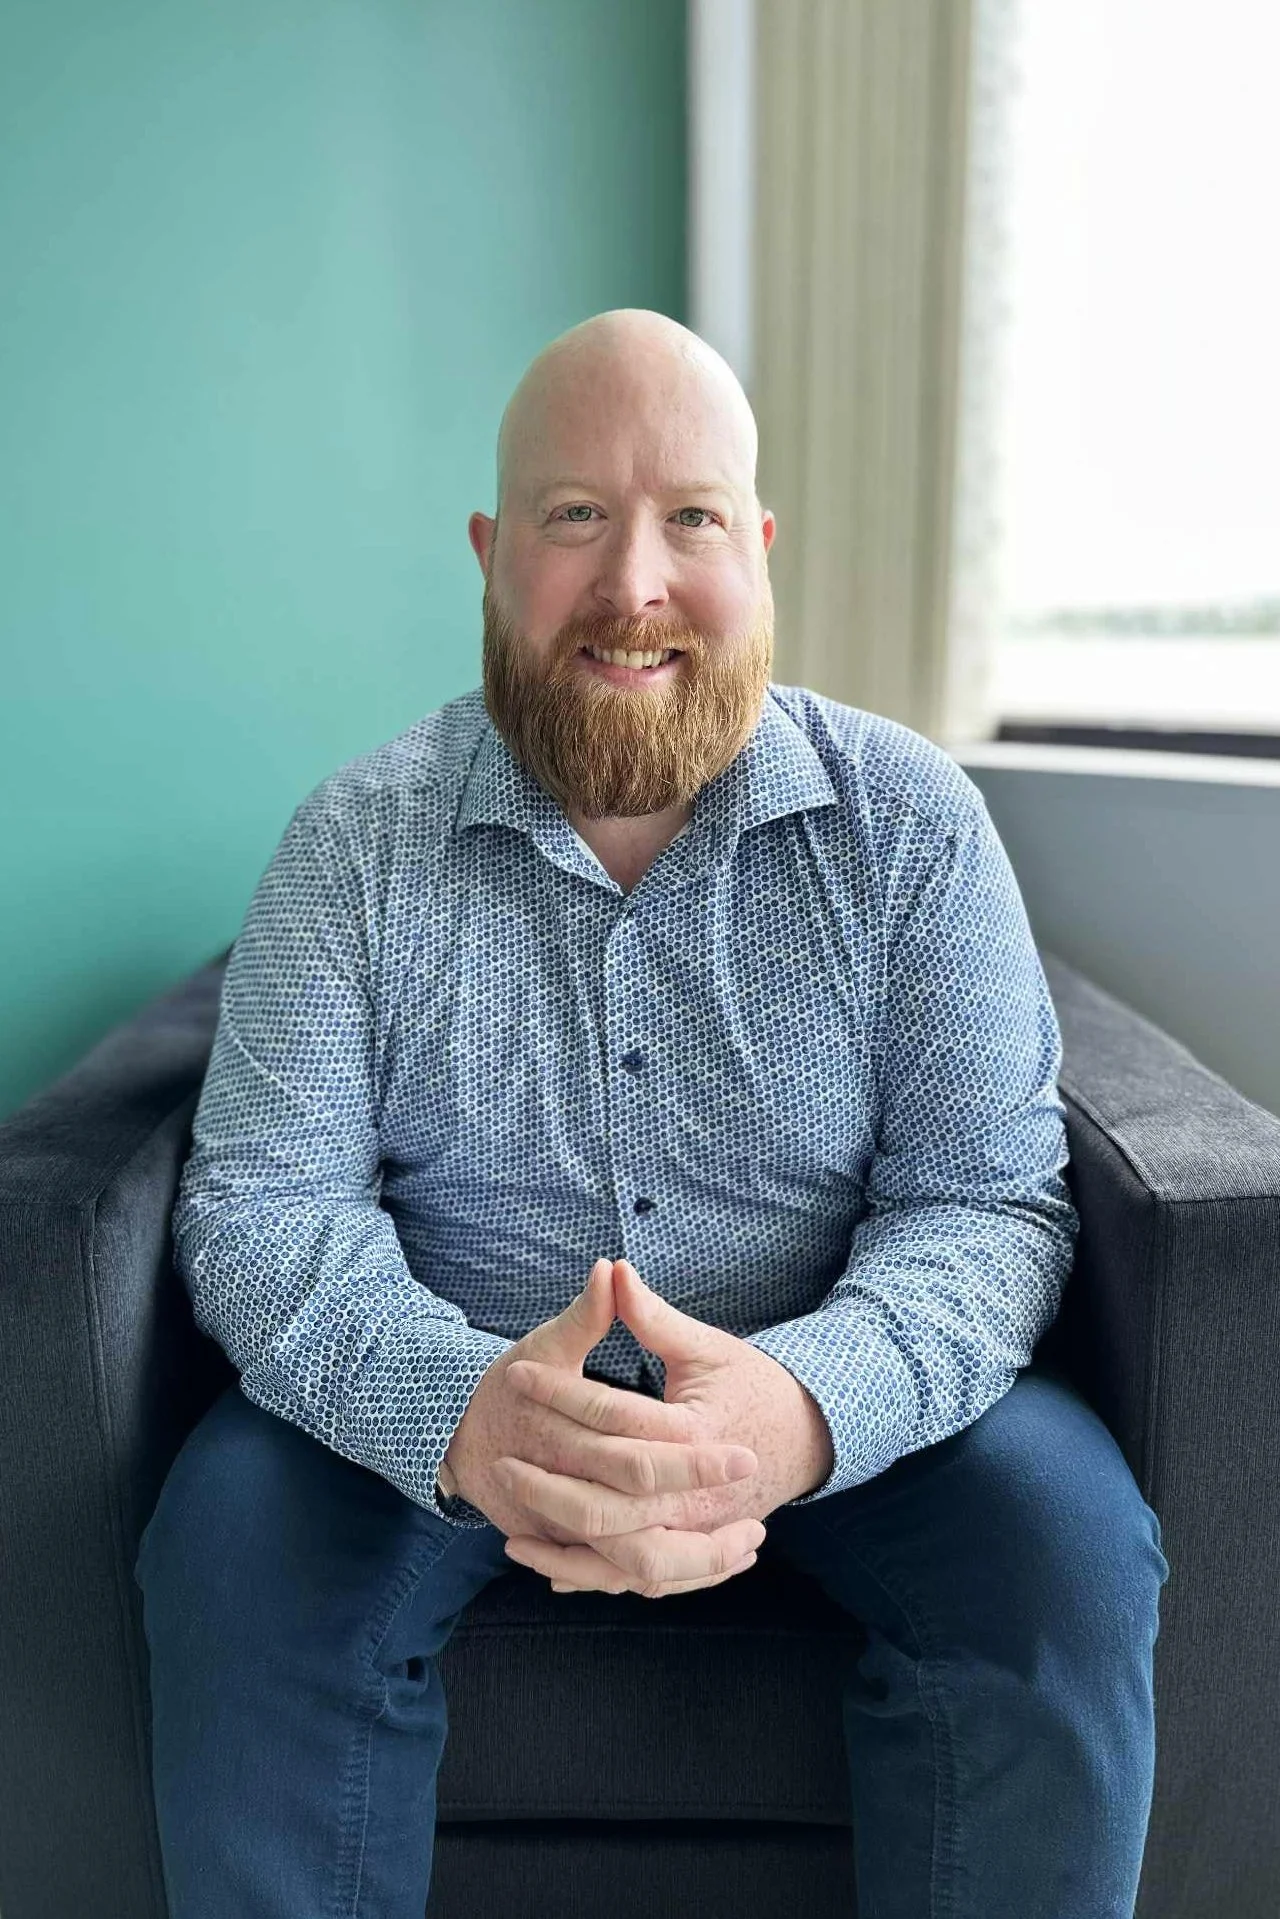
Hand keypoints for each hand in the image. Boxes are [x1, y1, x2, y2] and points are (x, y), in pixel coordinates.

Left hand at [500, 1259, 834, 1595]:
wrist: (805, 1437)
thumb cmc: (749, 1385)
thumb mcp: (705, 1347)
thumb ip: (652, 1317)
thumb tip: (611, 1269)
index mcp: (695, 1433)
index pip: (613, 1415)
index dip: (559, 1391)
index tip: (516, 1375)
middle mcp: (694, 1494)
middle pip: (608, 1505)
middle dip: (548, 1489)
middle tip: (502, 1463)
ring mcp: (692, 1530)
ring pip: (618, 1556)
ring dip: (562, 1548)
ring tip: (512, 1535)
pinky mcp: (688, 1550)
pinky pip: (632, 1578)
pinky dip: (587, 1577)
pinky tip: (542, 1564)